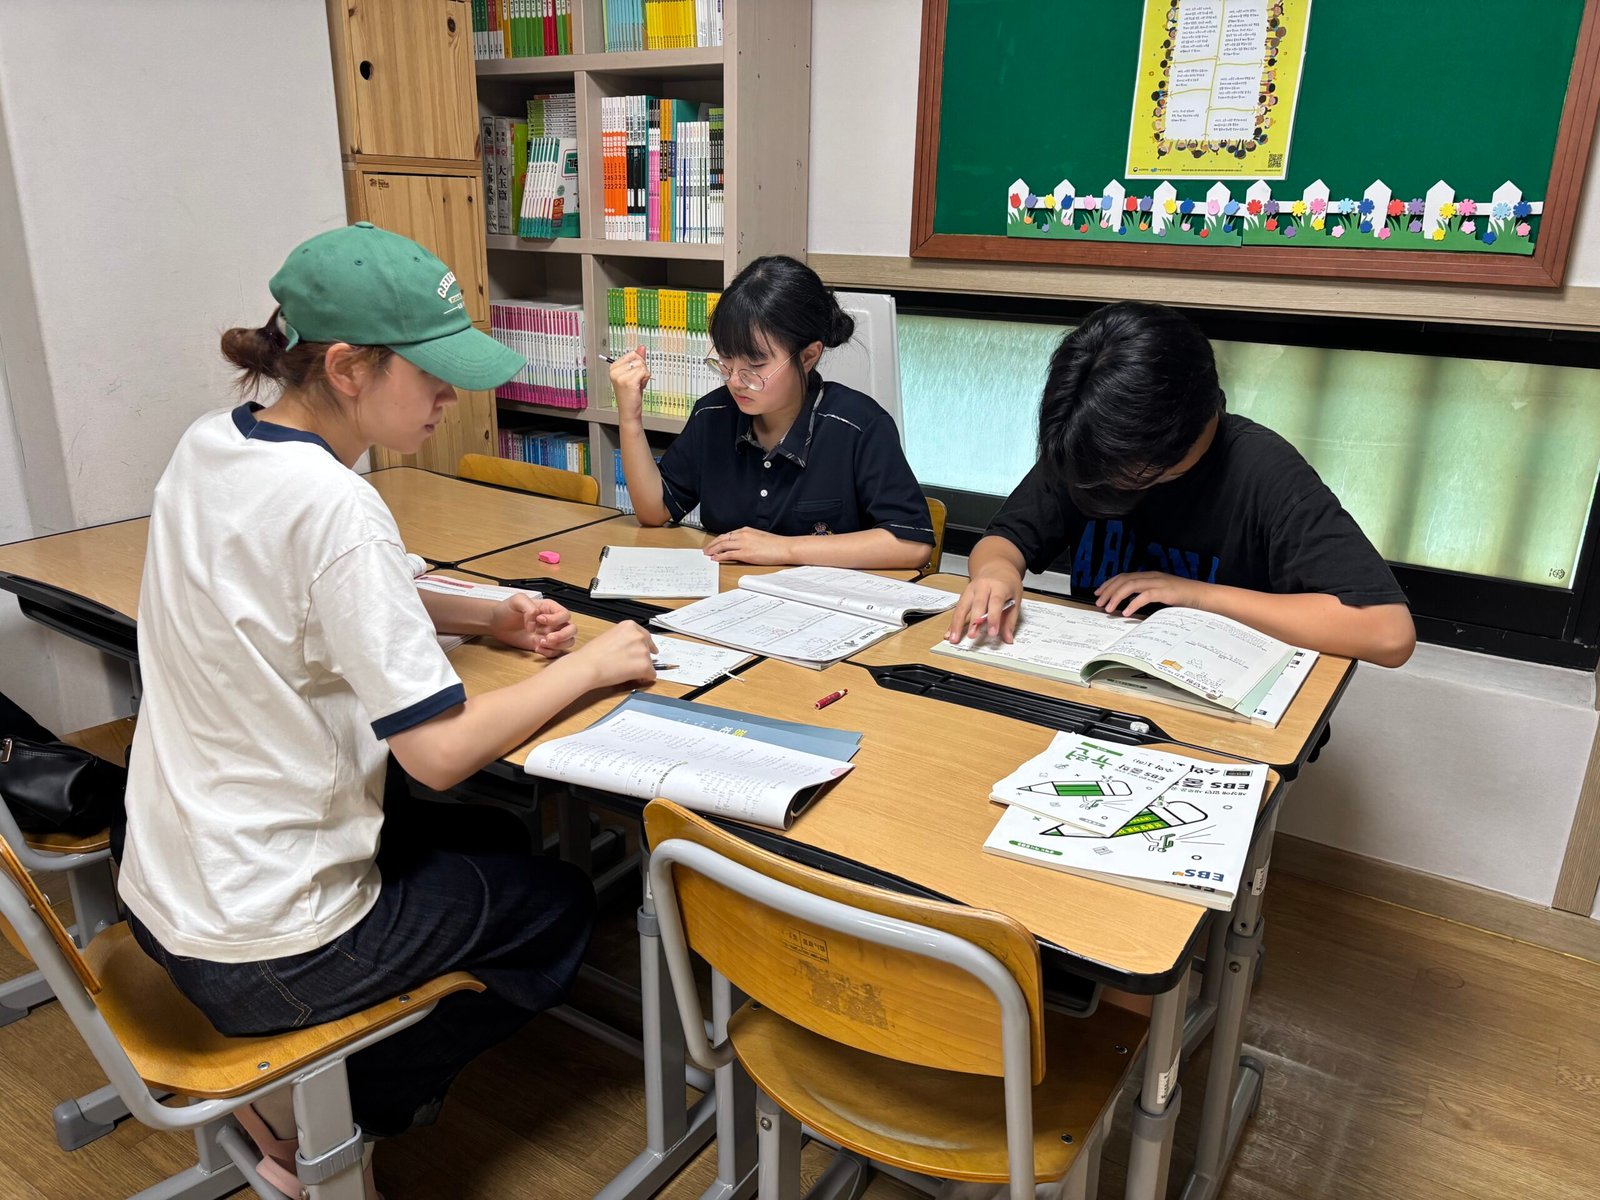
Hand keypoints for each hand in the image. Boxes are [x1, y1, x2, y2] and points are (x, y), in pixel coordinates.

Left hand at [489, 595, 577, 657]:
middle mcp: (553, 622)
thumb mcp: (517, 600)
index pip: (564, 614)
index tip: (540, 620)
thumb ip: (529, 608)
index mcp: (550, 608)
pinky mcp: (543, 645)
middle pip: (572, 629)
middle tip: (548, 638)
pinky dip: (549, 652)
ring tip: (541, 643)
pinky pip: (555, 652)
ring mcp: (549, 634)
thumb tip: (535, 624)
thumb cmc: (507, 609)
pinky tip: (536, 648)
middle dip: (563, 635)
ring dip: (558, 645)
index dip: (555, 619)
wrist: (496, 623)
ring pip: (568, 642)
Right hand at [568, 620, 657, 688]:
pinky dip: (644, 678)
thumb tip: (630, 648)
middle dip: (642, 657)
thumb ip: (624, 639)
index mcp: (630, 626)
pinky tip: (633, 678)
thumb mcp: (609, 636)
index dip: (645, 645)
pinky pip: (651, 674)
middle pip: (648, 649)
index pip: (645, 636)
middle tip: (630, 665)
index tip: (648, 651)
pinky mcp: (645, 665)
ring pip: (649, 662)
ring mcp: (643, 650)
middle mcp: (639, 635)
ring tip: (625, 672)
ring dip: (641, 668)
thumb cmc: (592, 654)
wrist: (588, 666)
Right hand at [608, 346, 649, 423]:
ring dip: (644, 375)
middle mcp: (615, 370)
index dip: (638, 363)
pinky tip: (639, 387)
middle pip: (638, 358)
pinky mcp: (628, 381)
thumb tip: (641, 347)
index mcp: (614, 367)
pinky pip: (644, 372)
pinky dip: (645, 379)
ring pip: (642, 365)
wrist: (629, 410)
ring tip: (638, 385)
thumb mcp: (634, 374)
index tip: (634, 375)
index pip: (632, 354)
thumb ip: (637, 359)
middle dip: (642, 369)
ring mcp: (621, 376)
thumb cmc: (631, 394)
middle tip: (637, 381)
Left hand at [703, 527, 792, 564]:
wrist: (784, 547)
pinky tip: (714, 559)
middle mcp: (742, 535)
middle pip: (722, 538)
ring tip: (707, 554)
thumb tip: (744, 546)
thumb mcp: (760, 537)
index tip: (714, 544)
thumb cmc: (776, 544)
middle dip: (712, 544)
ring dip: (713, 550)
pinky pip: (728, 554)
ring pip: (722, 546)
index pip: (728, 534)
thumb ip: (750, 539)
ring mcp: (743, 544)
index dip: (719, 540)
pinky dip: (719, 556)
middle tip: (706, 549)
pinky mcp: (745, 553)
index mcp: (746, 530)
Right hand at [946, 567, 1022, 643]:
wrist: (996, 567)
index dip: (993, 618)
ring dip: (957, 624)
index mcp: (999, 586)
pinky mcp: (964, 594)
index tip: (992, 633)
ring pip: (962, 606)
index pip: (995, 602)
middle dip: (973, 621)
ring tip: (954, 639)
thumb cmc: (1007, 584)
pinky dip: (953, 622)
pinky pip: (957, 609)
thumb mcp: (1016, 599)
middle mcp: (983, 586)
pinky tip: (949, 633)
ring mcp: (971, 589)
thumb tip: (1008, 639)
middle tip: (972, 636)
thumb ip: (1010, 620)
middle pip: (977, 604)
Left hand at [1095, 571, 1210, 616]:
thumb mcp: (1161, 595)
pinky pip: (1145, 596)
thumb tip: (1128, 605)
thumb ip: (1146, 596)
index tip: (1098, 593)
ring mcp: (1158, 582)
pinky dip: (1133, 603)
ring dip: (1116, 597)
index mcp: (1150, 576)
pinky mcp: (1165, 591)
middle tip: (1098, 603)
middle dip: (1108, 591)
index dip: (1109, 584)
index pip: (1124, 576)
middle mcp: (1152, 576)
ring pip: (1130, 585)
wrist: (1204, 596)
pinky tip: (1125, 612)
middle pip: (1123, 580)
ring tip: (1108, 608)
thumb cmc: (1183, 598)